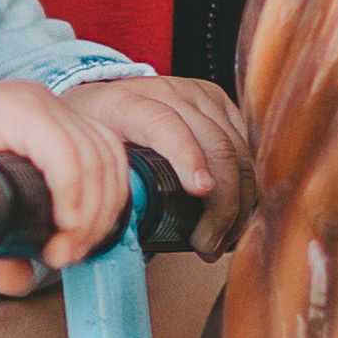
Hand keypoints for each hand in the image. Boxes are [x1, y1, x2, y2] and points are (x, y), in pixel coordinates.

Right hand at [0, 63, 130, 282]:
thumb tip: (23, 281)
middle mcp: (47, 103)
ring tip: (61, 249)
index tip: (77, 250)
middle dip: (102, 218)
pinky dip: (75, 195)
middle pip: (109, 161)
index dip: (106, 210)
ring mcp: (32, 103)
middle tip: (70, 256)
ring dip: (90, 213)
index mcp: (48, 119)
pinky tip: (62, 225)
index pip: (106, 160)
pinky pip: (68, 154)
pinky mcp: (14, 110)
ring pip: (96, 159)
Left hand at [60, 74, 257, 257]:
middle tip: (208, 244)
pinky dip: (245, 183)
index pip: (163, 124)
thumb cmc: (96, 137)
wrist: (100, 103)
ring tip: (221, 238)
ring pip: (237, 148)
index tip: (201, 191)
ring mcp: (197, 94)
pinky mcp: (219, 102)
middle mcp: (166, 92)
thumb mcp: (91, 158)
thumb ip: (108, 187)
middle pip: (214, 143)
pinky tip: (234, 213)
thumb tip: (125, 236)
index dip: (186, 156)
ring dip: (238, 202)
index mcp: (126, 103)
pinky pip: (245, 145)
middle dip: (220, 203)